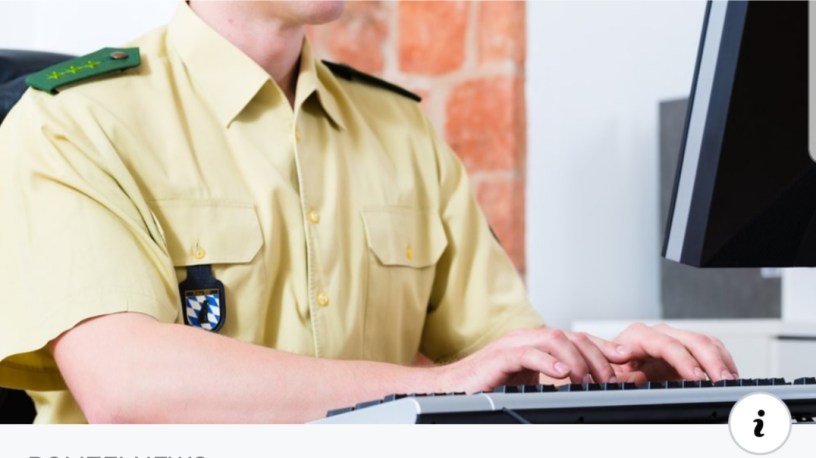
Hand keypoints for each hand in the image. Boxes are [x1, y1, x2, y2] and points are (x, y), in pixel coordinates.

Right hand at [433, 327, 630, 393]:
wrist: (451, 389)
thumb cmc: (487, 386)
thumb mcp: (527, 382)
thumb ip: (552, 377)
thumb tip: (584, 385)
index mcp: (536, 342)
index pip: (577, 339)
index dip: (603, 348)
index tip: (625, 361)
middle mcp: (527, 338)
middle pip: (572, 336)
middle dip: (597, 355)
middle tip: (612, 377)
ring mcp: (513, 344)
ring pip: (554, 340)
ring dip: (577, 359)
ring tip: (589, 379)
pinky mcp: (499, 357)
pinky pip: (528, 354)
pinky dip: (548, 362)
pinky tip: (562, 375)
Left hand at [609, 322, 738, 383]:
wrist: (613, 368)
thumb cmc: (611, 370)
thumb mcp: (610, 375)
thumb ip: (624, 377)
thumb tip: (638, 377)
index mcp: (637, 337)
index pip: (664, 344)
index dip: (683, 359)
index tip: (696, 375)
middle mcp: (658, 334)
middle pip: (691, 340)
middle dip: (710, 360)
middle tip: (722, 381)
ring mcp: (674, 340)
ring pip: (704, 342)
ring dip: (721, 360)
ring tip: (730, 381)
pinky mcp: (686, 350)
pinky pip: (710, 349)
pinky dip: (722, 361)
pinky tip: (729, 375)